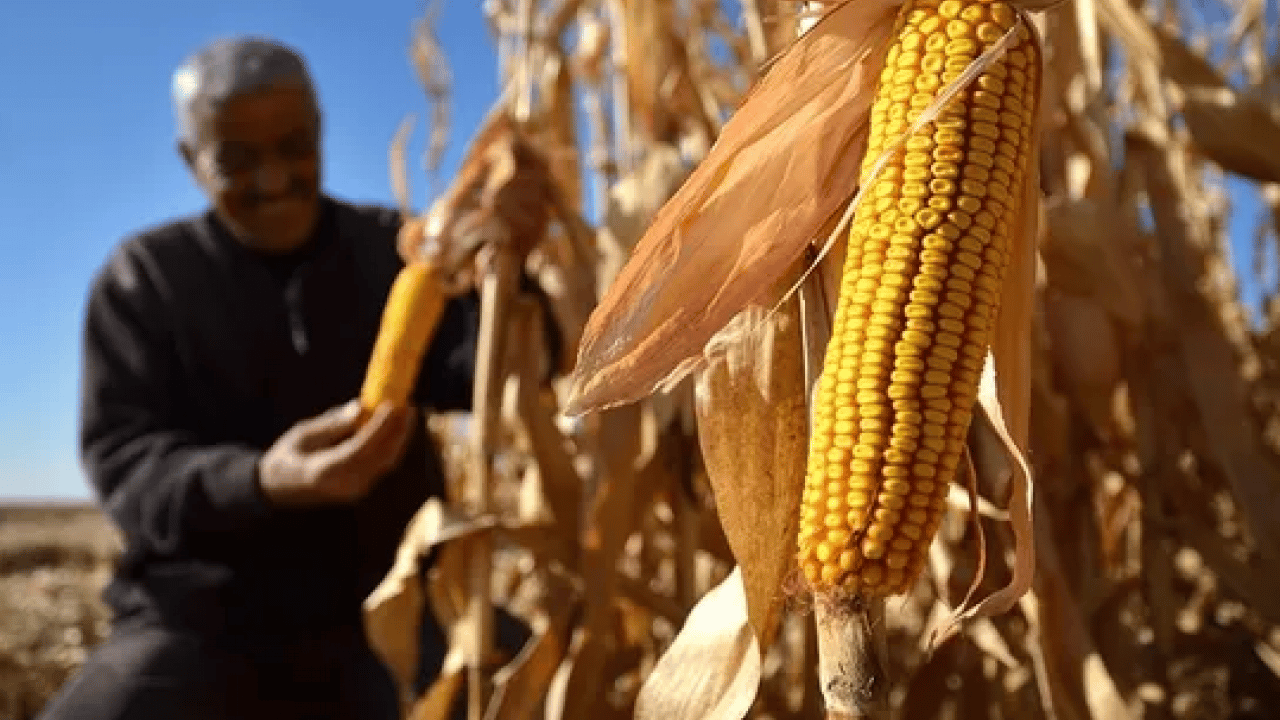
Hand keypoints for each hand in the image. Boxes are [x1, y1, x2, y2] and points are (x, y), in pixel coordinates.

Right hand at [257, 400, 415, 506]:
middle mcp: (344, 485)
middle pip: (381, 457)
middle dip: (398, 430)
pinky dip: (392, 444)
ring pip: (387, 462)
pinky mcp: (361, 487)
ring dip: (400, 437)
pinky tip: (397, 426)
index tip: (391, 405)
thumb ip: (333, 423)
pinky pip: (382, 465)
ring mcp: (355, 489)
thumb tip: (361, 407)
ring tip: (407, 411)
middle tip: (407, 404)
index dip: (379, 427)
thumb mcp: (303, 435)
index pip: (360, 449)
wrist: (278, 489)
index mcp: (325, 472)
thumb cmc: (286, 457)